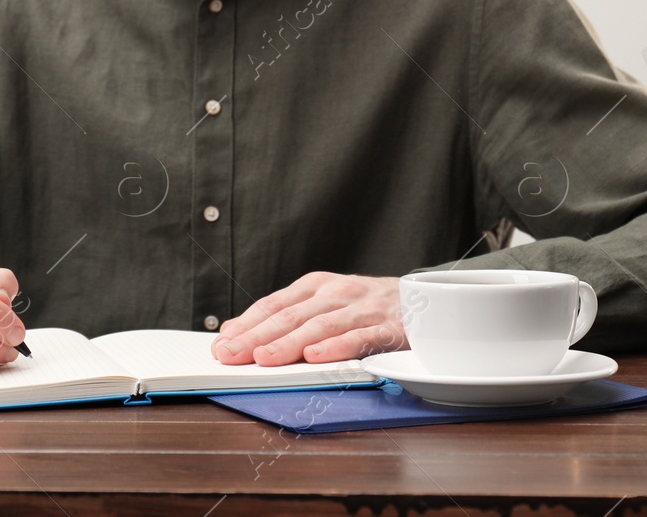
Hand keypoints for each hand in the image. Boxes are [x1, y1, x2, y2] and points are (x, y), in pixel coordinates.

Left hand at [210, 271, 407, 365]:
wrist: (424, 300)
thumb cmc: (365, 307)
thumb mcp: (325, 304)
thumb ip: (287, 318)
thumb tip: (238, 336)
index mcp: (317, 287)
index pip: (275, 305)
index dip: (247, 324)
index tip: (222, 343)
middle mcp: (337, 293)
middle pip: (291, 316)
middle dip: (257, 337)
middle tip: (230, 355)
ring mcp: (363, 309)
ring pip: (321, 326)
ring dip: (290, 343)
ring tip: (265, 359)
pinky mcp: (389, 328)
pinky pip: (361, 338)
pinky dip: (337, 347)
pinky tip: (317, 357)